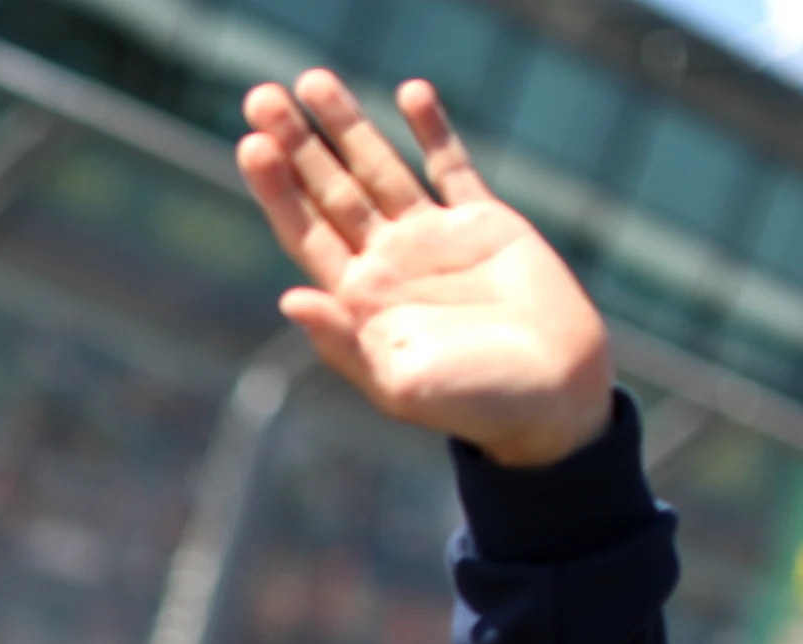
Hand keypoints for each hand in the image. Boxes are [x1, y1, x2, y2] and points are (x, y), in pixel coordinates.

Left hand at [237, 72, 612, 468]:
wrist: (551, 399)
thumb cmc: (472, 404)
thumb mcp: (398, 382)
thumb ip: (342, 342)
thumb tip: (289, 299)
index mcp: (359, 300)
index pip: (305, 232)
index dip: (278, 189)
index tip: (251, 144)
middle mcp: (387, 262)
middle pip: (330, 190)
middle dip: (296, 144)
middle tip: (260, 96)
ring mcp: (434, 239)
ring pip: (380, 168)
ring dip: (347, 125)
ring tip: (313, 80)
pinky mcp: (486, 225)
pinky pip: (452, 167)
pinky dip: (431, 130)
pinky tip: (408, 92)